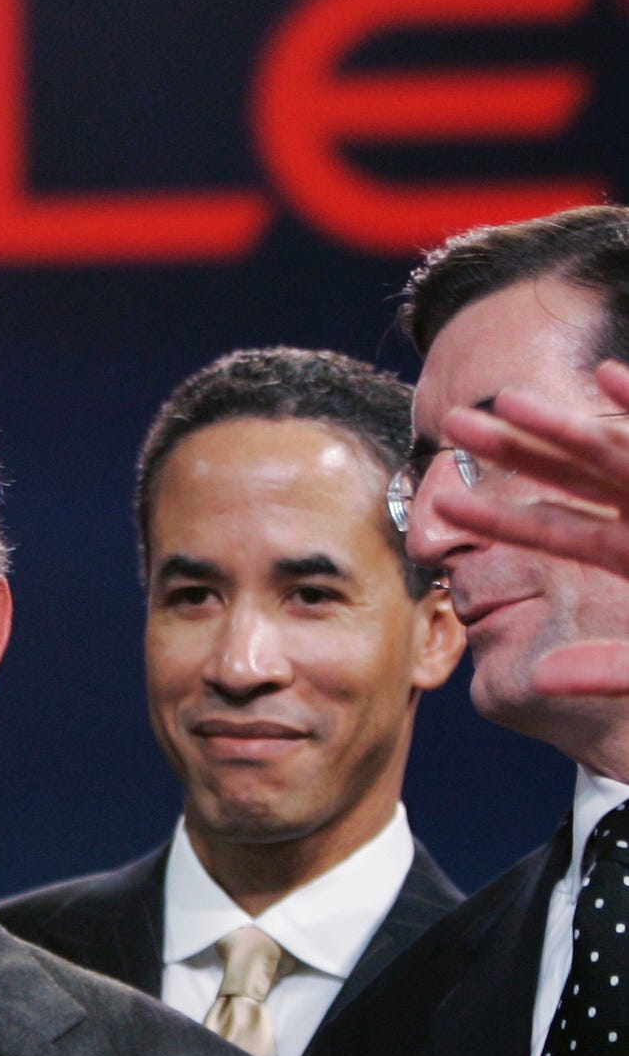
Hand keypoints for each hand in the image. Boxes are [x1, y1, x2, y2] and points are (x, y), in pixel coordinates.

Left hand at [431, 360, 628, 696]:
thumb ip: (609, 669)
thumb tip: (539, 679)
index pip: (556, 532)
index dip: (501, 518)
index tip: (443, 505)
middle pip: (573, 477)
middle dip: (516, 450)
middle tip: (448, 425)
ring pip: (615, 452)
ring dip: (567, 425)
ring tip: (508, 400)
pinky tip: (606, 376)